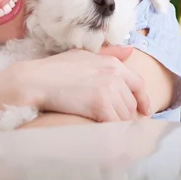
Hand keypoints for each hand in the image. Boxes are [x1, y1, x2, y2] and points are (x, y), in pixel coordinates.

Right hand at [17, 47, 149, 121]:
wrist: (36, 80)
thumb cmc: (56, 68)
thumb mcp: (84, 55)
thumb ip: (109, 53)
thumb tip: (130, 51)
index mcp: (112, 63)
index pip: (139, 84)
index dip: (143, 100)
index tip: (144, 111)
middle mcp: (114, 74)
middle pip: (131, 103)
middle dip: (125, 114)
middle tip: (113, 122)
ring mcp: (108, 89)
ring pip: (124, 116)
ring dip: (117, 124)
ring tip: (105, 126)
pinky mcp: (100, 105)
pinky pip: (115, 124)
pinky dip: (111, 130)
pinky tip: (101, 130)